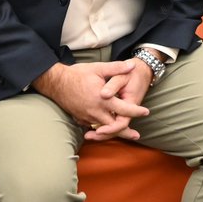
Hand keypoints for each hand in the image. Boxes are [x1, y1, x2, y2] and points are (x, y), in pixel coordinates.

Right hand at [31, 60, 149, 140]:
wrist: (56, 83)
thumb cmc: (78, 74)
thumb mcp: (98, 68)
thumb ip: (117, 68)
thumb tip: (133, 65)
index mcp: (103, 100)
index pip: (123, 109)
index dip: (136, 111)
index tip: (146, 112)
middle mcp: (95, 111)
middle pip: (113, 126)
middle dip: (125, 132)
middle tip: (136, 136)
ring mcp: (86, 116)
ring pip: (102, 129)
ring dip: (113, 132)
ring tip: (124, 134)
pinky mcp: (79, 118)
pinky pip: (91, 127)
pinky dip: (100, 129)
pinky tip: (105, 129)